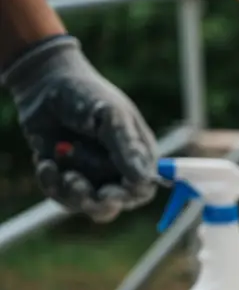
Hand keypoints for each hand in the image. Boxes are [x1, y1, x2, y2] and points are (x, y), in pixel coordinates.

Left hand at [0, 35, 165, 222]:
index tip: (110, 190)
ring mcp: (90, 175)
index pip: (142, 189)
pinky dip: (50, 183)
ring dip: (69, 190)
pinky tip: (45, 162)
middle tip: (76, 182)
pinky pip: (60, 196)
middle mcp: (116, 170)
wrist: (44, 86)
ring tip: (55, 166)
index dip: (129, 194)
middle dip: (95, 198)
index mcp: (137, 156)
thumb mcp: (111, 115)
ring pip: (85, 203)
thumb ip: (127, 147)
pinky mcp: (64, 176)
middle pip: (114, 203)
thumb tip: (143, 179)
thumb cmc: (86, 94)